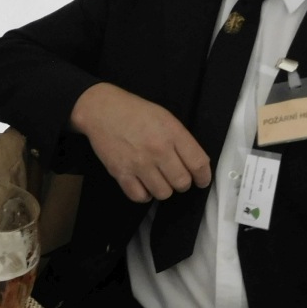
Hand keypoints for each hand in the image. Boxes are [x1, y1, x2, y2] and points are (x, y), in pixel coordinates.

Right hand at [69, 82, 210, 202]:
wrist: (102, 110)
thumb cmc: (136, 112)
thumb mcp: (166, 118)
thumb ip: (182, 140)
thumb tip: (195, 165)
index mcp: (172, 133)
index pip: (198, 164)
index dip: (203, 177)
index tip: (201, 180)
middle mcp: (158, 150)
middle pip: (182, 183)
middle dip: (182, 183)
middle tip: (175, 177)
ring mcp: (139, 163)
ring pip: (163, 193)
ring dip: (163, 189)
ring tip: (158, 179)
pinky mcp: (121, 173)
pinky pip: (140, 197)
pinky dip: (144, 194)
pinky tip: (143, 184)